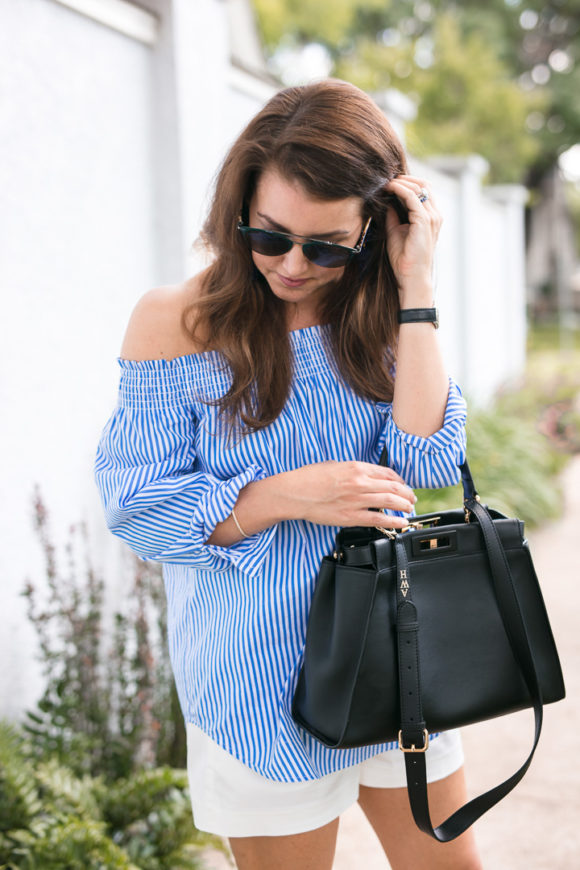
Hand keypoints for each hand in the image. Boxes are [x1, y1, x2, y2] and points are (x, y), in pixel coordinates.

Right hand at [283, 461, 415, 528]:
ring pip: (390, 502)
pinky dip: (393, 521)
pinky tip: (401, 522)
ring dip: (404, 505)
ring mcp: (357, 500)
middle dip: (406, 493)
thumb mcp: (334, 465)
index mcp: (356, 468)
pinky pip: (378, 520)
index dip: (399, 480)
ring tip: (409, 508)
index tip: (402, 485)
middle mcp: (360, 483)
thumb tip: (363, 475)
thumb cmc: (310, 478)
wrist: (295, 493)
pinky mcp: (351, 517)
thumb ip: (352, 470)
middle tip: (411, 498)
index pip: (387, 473)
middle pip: (394, 488)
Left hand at [384, 174, 441, 303]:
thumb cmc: (404, 259)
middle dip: (405, 179)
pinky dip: (400, 189)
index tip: (390, 183)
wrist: (410, 277)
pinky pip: (412, 197)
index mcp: (431, 218)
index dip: (407, 183)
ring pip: (419, 187)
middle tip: (387, 178)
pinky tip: (389, 188)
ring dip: (402, 181)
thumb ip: (393, 216)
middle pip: (424, 185)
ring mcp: (432, 217)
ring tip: (386, 182)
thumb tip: (387, 202)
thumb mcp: (395, 231)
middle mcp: (435, 215)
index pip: (423, 191)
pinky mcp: (425, 221)